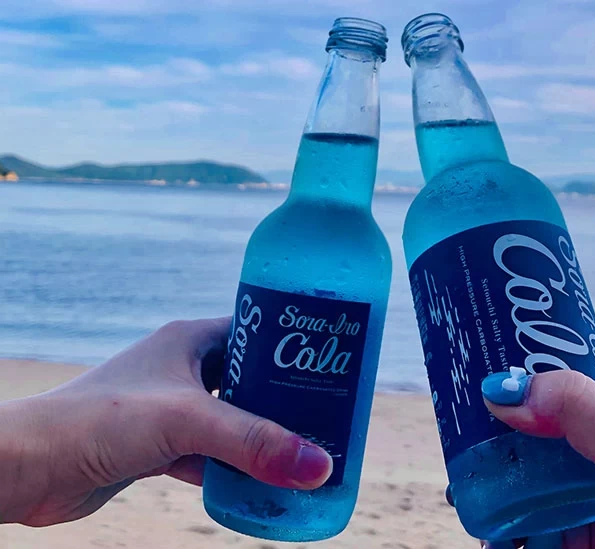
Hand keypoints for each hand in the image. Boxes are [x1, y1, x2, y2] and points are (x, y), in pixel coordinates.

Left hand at [0, 318, 332, 526]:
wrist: (28, 467)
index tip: (331, 362)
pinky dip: (233, 471)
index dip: (293, 344)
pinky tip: (260, 486)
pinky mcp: (157, 448)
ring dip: (261, 440)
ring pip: (231, 422)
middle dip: (285, 401)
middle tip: (328, 415)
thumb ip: (254, 443)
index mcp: (190, 340)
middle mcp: (182, 370)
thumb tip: (319, 466)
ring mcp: (169, 410)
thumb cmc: (100, 420)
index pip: (256, 331)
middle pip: (249, 381)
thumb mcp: (188, 421)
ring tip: (305, 453)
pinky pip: (209, 456)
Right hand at [460, 346, 594, 547]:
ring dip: (499, 478)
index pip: (569, 352)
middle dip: (498, 425)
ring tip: (465, 485)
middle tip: (458, 432)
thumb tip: (506, 391)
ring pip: (532, 469)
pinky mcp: (590, 528)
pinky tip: (493, 529)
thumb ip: (583, 412)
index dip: (526, 348)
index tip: (479, 352)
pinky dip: (512, 522)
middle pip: (538, 415)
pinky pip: (539, 517)